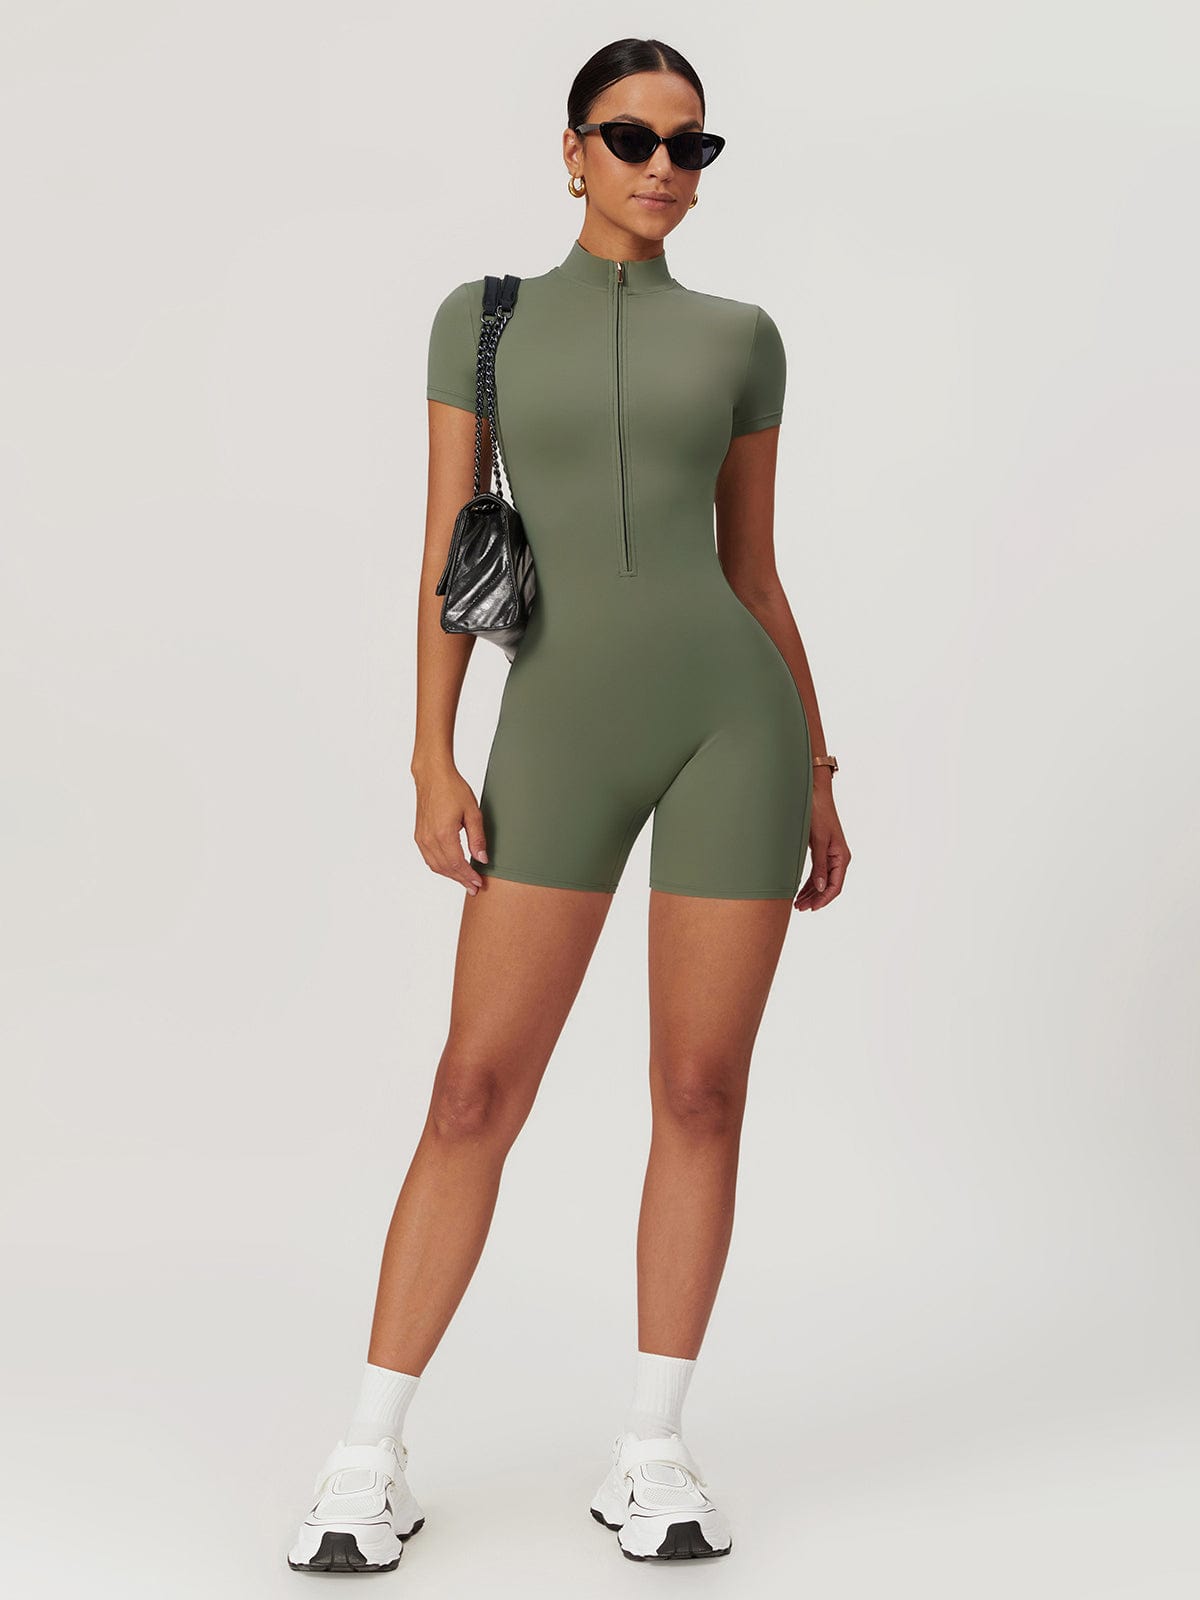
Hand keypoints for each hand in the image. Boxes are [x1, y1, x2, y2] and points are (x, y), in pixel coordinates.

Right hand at [412, 764, 488, 894]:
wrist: (432, 776)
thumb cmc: (453, 789)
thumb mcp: (473, 812)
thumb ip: (477, 838)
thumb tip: (482, 859)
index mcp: (444, 834)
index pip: (458, 864)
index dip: (469, 876)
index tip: (479, 883)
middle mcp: (430, 839)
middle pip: (447, 869)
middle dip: (461, 880)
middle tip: (474, 888)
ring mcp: (422, 838)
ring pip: (436, 866)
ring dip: (451, 876)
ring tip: (464, 881)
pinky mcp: (419, 835)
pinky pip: (429, 858)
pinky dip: (441, 867)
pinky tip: (451, 869)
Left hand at [794, 786, 849, 911]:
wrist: (815, 794)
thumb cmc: (818, 814)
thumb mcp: (818, 841)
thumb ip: (819, 865)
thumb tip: (820, 887)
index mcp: (841, 857)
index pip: (835, 886)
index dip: (823, 900)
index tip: (811, 909)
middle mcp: (838, 858)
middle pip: (828, 886)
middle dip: (814, 899)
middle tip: (798, 908)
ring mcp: (830, 855)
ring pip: (822, 881)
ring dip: (810, 893)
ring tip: (797, 903)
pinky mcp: (822, 850)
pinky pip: (817, 872)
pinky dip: (809, 883)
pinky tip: (799, 890)